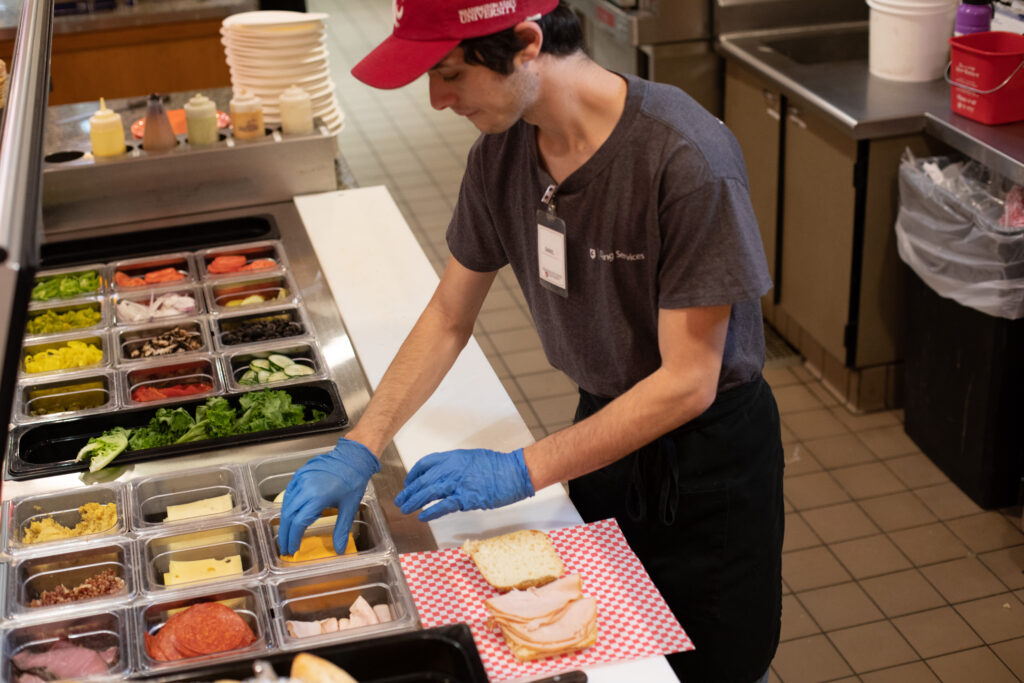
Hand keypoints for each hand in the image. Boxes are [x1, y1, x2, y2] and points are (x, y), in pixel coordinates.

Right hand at [278, 438, 380, 555]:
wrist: (353, 457)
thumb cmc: (353, 481)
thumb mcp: (349, 508)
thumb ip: (341, 530)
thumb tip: (339, 550)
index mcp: (317, 497)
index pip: (299, 522)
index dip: (294, 538)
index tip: (293, 550)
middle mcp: (305, 487)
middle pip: (288, 515)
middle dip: (285, 534)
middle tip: (285, 548)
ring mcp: (301, 479)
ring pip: (286, 504)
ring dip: (285, 521)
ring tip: (286, 535)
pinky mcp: (300, 474)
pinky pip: (289, 493)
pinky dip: (288, 507)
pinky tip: (291, 516)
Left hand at [395, 448, 533, 521]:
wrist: (513, 472)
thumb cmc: (497, 465)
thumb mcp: (472, 458)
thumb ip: (456, 466)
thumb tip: (445, 476)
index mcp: (452, 457)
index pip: (425, 464)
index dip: (413, 474)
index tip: (408, 482)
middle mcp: (451, 469)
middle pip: (422, 480)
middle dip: (408, 491)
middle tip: (400, 500)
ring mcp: (457, 483)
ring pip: (428, 493)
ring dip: (414, 502)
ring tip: (405, 509)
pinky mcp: (465, 498)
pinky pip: (442, 506)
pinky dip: (430, 512)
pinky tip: (422, 517)